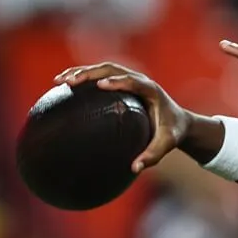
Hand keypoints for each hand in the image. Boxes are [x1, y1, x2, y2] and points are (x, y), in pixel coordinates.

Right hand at [54, 62, 191, 172]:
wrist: (178, 121)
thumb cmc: (171, 133)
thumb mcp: (167, 144)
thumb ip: (154, 155)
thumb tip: (135, 168)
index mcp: (151, 90)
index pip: (133, 81)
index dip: (118, 81)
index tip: (100, 85)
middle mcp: (140, 80)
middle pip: (112, 70)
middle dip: (89, 73)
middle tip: (69, 82)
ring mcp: (130, 78)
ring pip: (103, 69)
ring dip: (81, 72)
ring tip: (59, 81)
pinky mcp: (123, 82)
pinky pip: (101, 76)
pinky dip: (84, 78)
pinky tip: (65, 87)